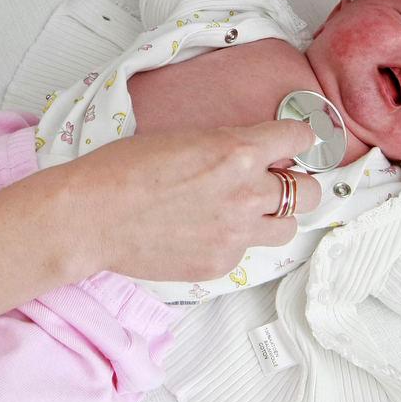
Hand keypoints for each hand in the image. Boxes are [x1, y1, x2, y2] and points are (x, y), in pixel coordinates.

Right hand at [59, 120, 321, 281]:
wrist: (91, 216)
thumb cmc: (124, 169)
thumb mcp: (186, 138)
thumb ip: (228, 147)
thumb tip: (250, 155)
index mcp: (239, 151)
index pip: (299, 138)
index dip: (295, 139)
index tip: (290, 143)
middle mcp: (248, 194)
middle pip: (309, 192)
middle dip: (297, 184)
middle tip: (278, 182)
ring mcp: (237, 234)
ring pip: (288, 228)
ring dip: (274, 216)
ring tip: (245, 211)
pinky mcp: (220, 263)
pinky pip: (245, 251)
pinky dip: (232, 241)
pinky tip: (202, 231)